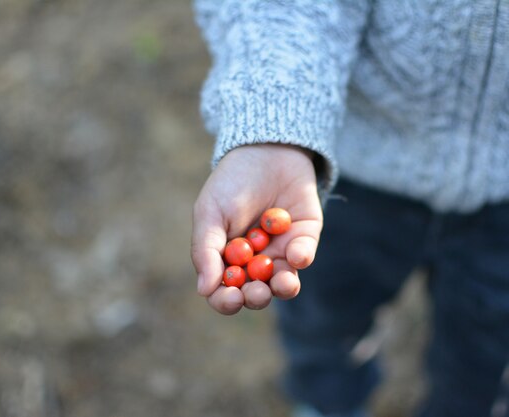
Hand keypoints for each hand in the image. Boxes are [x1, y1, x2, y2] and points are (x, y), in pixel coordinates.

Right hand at [191, 144, 322, 314]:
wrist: (265, 150)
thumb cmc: (230, 182)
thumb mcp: (210, 212)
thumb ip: (206, 250)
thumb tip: (204, 290)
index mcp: (226, 259)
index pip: (224, 292)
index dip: (225, 301)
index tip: (230, 298)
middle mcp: (253, 262)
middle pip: (255, 293)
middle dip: (256, 297)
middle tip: (256, 292)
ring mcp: (280, 251)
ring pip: (283, 282)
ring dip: (283, 287)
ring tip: (282, 282)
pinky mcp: (304, 237)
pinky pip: (304, 256)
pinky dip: (301, 257)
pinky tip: (295, 252)